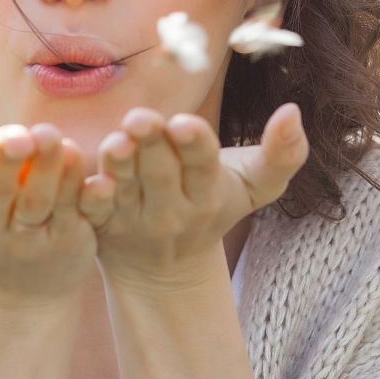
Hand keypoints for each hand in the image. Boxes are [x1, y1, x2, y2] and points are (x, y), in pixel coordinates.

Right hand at [0, 108, 110, 309]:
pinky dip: (85, 194)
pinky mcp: (69, 243)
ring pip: (39, 204)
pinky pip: (78, 215)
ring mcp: (30, 242)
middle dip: (6, 162)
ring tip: (54, 138)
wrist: (18, 290)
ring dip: (48, 171)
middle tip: (20, 134)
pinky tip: (95, 174)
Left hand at [88, 102, 308, 290]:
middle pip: (160, 172)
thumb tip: (293, 110)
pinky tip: (87, 180)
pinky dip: (90, 198)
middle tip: (141, 119)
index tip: (183, 123)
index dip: (193, 144)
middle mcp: (172, 207)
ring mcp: (135, 218)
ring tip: (117, 142)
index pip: (203, 164)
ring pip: (126, 189)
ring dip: (119, 166)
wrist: (167, 268)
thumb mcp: (255, 186)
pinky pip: (94, 212)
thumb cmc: (215, 206)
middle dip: (152, 144)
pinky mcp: (102, 225)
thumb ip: (284, 153)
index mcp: (209, 190)